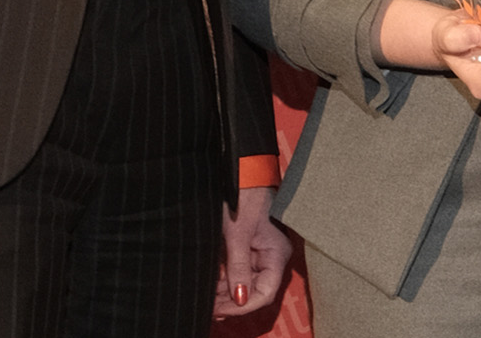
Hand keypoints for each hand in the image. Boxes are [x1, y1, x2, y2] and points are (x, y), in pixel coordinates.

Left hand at [214, 186, 291, 315]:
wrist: (239, 171)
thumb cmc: (244, 196)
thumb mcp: (237, 234)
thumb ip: (239, 267)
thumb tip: (240, 299)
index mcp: (276, 254)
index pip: (265, 293)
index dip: (243, 306)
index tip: (220, 309)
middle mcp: (269, 257)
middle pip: (253, 291)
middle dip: (231, 302)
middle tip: (207, 307)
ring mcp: (257, 253)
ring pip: (242, 284)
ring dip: (224, 293)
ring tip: (205, 298)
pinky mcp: (244, 248)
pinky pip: (235, 272)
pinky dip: (223, 280)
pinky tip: (209, 286)